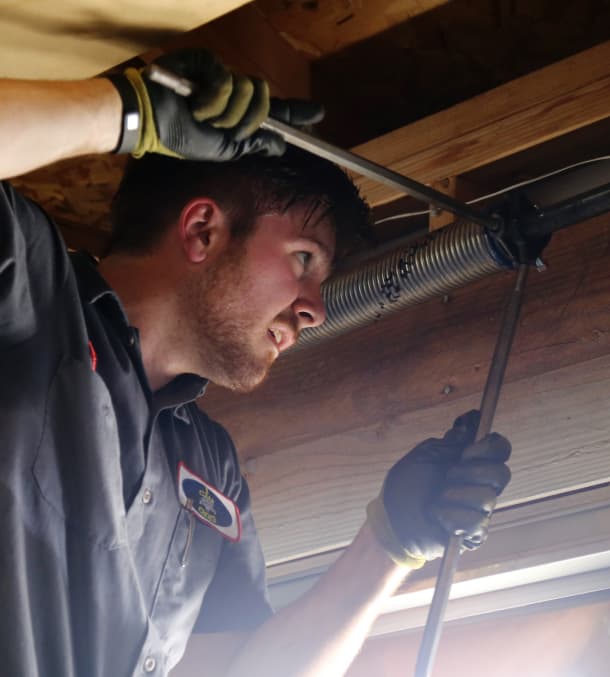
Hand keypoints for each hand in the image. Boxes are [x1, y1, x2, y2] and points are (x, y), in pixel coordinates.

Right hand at [108, 49, 323, 159]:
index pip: (273, 110)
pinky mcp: (207, 63)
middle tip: (225, 130)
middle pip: (264, 97)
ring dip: (226, 114)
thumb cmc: (181, 136)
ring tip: (202, 117)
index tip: (319, 114)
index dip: (296, 111)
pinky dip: (212, 101)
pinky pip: (226, 81)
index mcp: (238, 113)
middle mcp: (234, 92)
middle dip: (249, 119)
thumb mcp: (223, 149)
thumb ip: (252, 144)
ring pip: (247, 91)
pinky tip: (194, 104)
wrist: (150, 121)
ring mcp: (222, 75)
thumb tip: (280, 144)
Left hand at [367, 411, 510, 568]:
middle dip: (472, 472)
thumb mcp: (425, 456)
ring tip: (438, 497)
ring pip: (487, 498)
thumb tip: (468, 424)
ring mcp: (479, 509)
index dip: (489, 447)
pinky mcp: (473, 533)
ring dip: (455, 494)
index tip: (466, 451)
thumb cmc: (407, 485)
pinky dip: (450, 515)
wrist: (392, 518)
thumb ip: (449, 442)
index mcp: (471, 462)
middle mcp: (480, 484)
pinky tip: (437, 515)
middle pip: (502, 473)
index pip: (499, 449)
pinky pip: (476, 521)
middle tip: (449, 475)